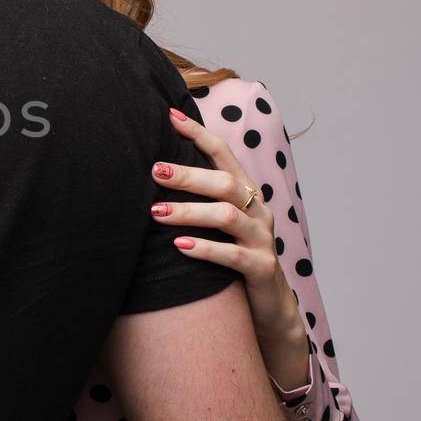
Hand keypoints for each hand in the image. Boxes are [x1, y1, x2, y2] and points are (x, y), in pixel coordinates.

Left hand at [150, 108, 301, 342]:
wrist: (267, 304)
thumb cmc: (231, 255)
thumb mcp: (217, 222)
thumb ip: (198, 196)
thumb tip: (153, 169)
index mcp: (246, 192)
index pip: (224, 154)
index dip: (199, 134)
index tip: (169, 116)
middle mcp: (257, 210)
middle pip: (225, 183)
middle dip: (188, 175)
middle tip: (154, 170)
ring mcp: (262, 239)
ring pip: (227, 216)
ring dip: (189, 212)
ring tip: (156, 213)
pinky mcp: (261, 268)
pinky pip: (233, 255)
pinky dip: (205, 248)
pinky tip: (180, 246)